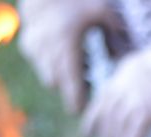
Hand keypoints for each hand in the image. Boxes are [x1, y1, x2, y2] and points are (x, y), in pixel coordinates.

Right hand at [17, 0, 121, 115]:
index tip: (86, 109)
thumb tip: (123, 59)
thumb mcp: (103, 12)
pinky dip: (51, 63)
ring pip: (48, 76)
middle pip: (58, 86)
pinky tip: (64, 50)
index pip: (71, 88)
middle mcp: (48, 53)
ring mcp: (34, 50)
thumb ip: (114, 37)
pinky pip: (40, 64)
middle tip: (88, 82)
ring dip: (62, 75)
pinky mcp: (27, 44)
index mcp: (68, 48)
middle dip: (71, 88)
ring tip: (81, 60)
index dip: (78, 102)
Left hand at [82, 22, 150, 136]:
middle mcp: (125, 83)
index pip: (102, 98)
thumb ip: (142, 81)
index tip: (88, 134)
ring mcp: (136, 96)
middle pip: (108, 115)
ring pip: (118, 126)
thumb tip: (142, 101)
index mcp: (124, 71)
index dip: (93, 118)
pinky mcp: (150, 109)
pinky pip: (135, 134)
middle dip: (106, 136)